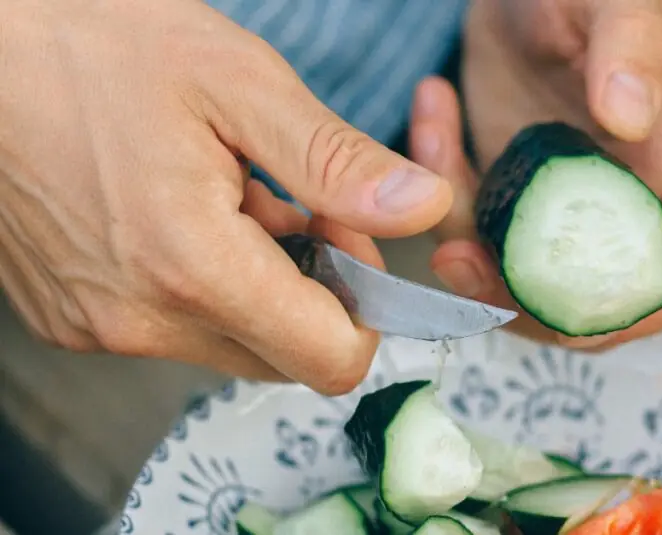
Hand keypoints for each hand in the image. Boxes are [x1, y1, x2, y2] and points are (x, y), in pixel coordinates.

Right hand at [0, 0, 450, 393]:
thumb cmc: (94, 44)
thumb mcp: (238, 84)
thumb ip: (336, 163)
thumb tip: (427, 210)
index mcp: (192, 268)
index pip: (332, 361)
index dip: (365, 303)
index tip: (343, 232)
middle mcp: (141, 320)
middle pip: (288, 356)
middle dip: (316, 290)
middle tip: (290, 205)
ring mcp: (100, 326)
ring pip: (235, 344)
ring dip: (259, 285)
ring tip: (228, 196)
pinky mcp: (75, 319)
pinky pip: (178, 329)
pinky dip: (204, 285)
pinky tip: (180, 212)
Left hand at [409, 0, 661, 349]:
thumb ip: (631, 46)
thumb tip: (628, 119)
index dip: (653, 304)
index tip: (578, 301)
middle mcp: (628, 204)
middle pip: (599, 302)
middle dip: (524, 300)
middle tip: (457, 261)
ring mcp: (566, 207)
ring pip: (523, 281)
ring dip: (467, 255)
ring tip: (436, 164)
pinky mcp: (513, 195)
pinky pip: (477, 233)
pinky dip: (441, 195)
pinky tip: (433, 111)